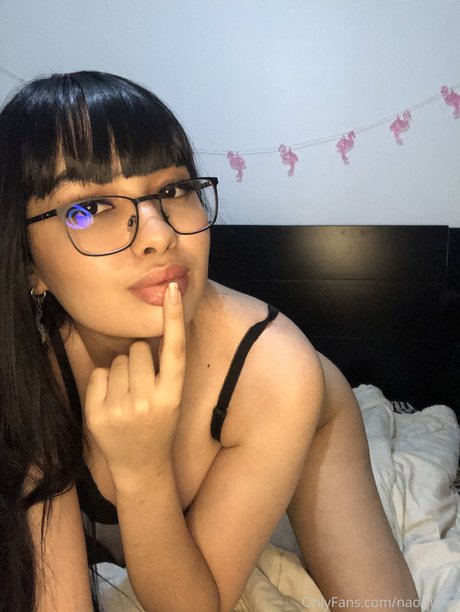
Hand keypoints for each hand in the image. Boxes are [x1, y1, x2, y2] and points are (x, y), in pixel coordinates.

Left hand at [84, 282, 185, 481]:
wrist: (142, 466)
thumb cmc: (159, 424)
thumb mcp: (172, 399)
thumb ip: (164, 369)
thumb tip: (148, 333)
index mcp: (173, 395)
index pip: (175, 349)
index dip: (175, 317)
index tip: (174, 289)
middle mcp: (149, 401)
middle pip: (138, 350)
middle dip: (139, 361)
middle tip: (142, 387)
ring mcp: (121, 409)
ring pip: (117, 360)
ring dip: (121, 372)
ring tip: (128, 398)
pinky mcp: (97, 414)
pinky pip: (99, 374)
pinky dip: (104, 383)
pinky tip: (112, 403)